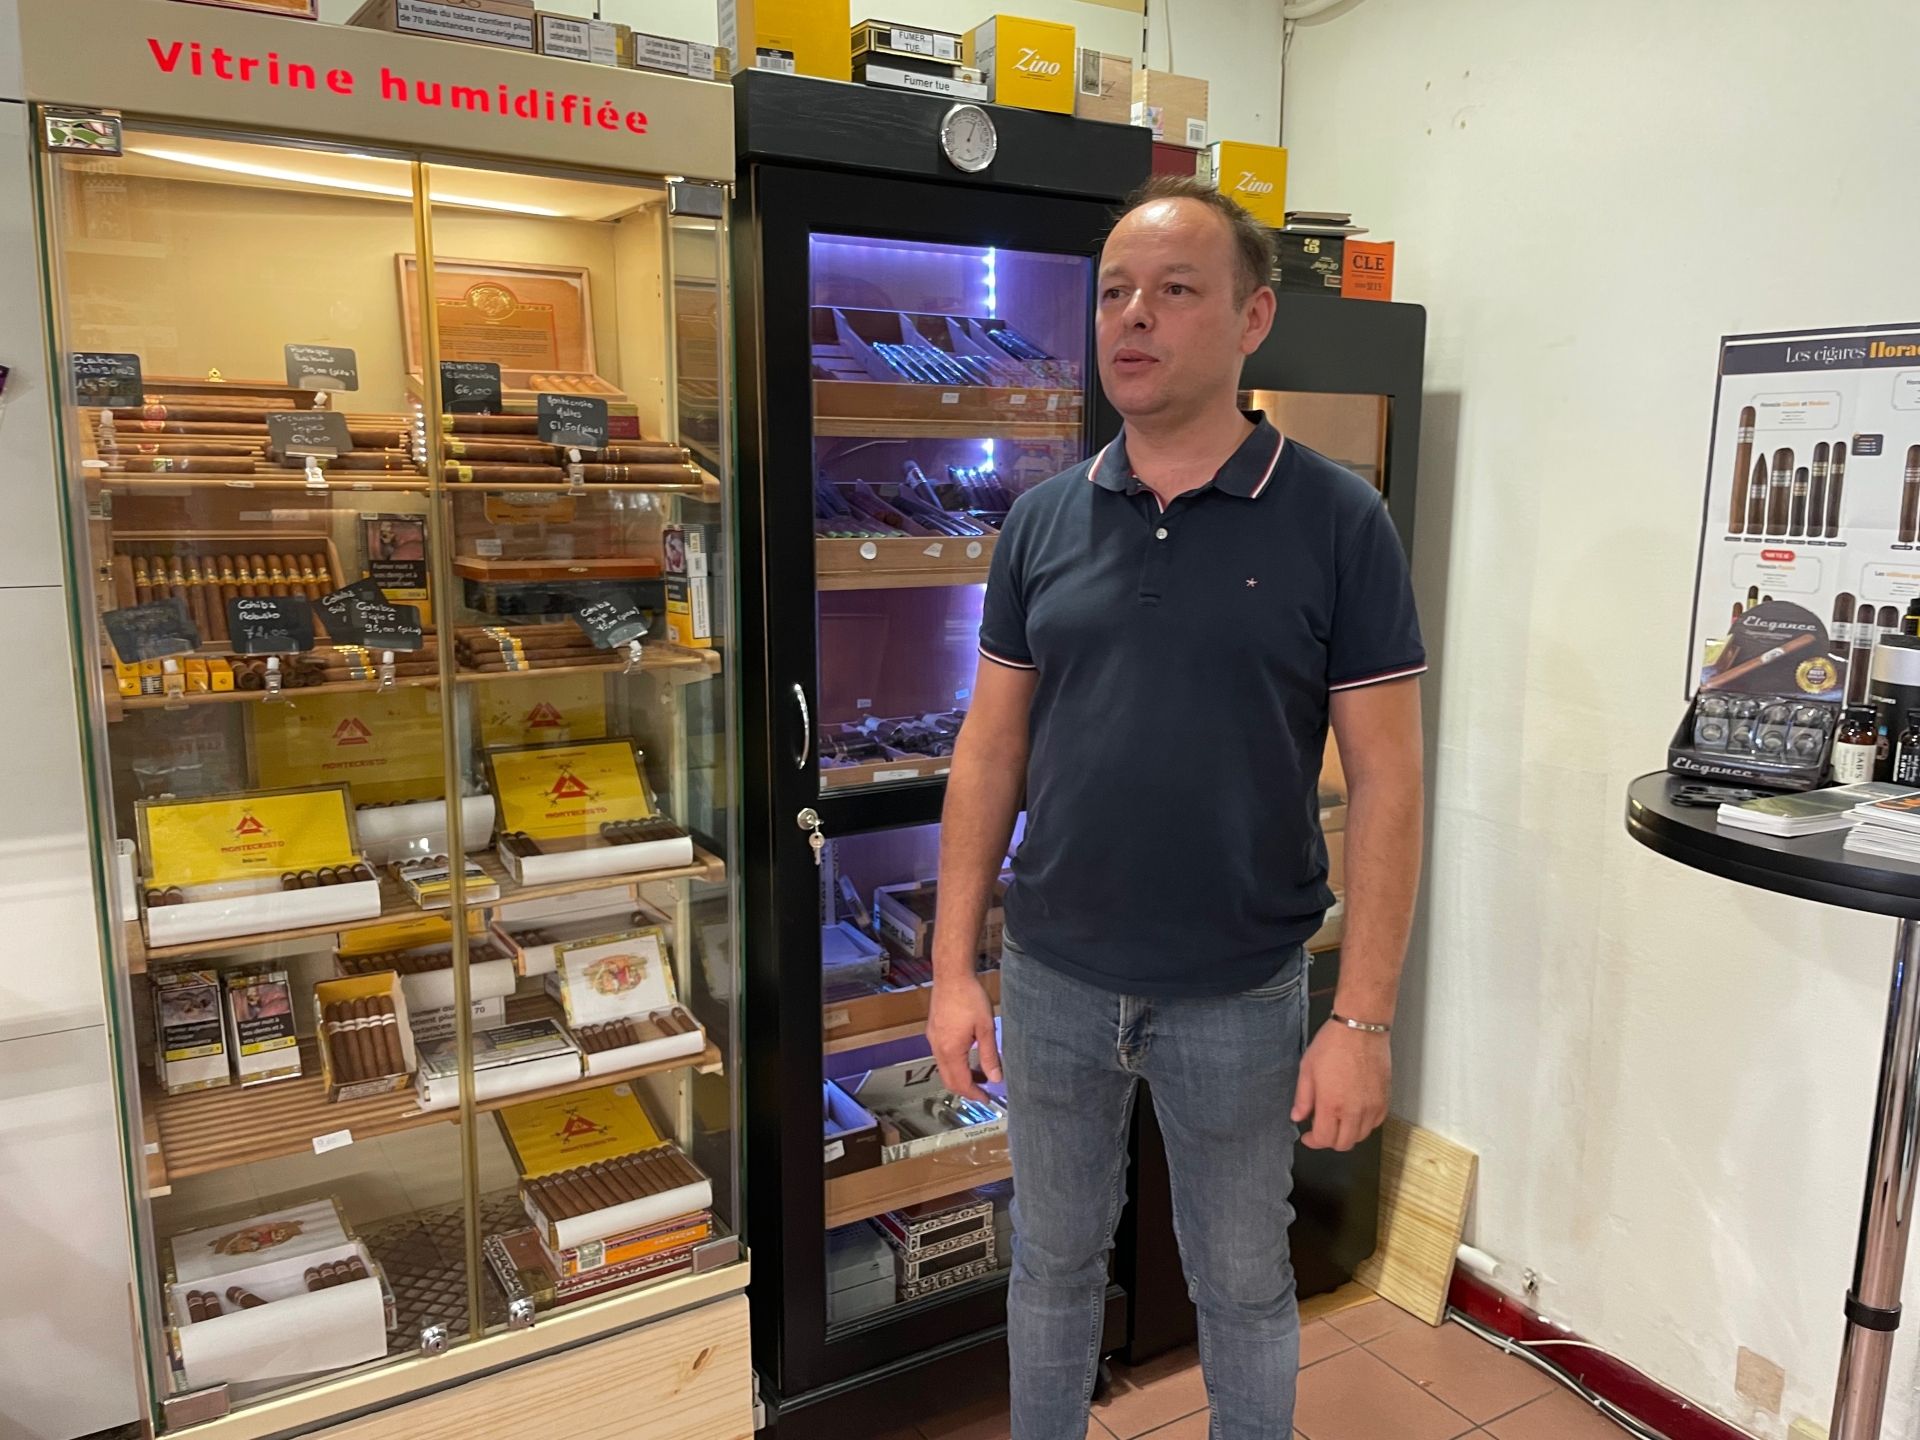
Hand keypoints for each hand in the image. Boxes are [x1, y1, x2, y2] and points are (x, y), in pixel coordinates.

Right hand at [928, 973, 1001, 1102]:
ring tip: (981, 1074)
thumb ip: (990, 1056)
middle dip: (966, 1089)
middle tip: (984, 1091)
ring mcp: (933, 1040)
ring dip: (961, 1076)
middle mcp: (938, 1048)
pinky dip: (955, 1064)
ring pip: (944, 1069)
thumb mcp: (986, 1028)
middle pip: (949, 1080)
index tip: (987, 1099)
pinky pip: (942, 1056)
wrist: (951, 975)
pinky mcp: (934, 1031)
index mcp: (951, 1051)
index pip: (961, 1083)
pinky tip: (969, 1056)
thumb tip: (996, 1078)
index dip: (974, 1094)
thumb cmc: (969, 998)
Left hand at [1291, 1023, 1389, 1150]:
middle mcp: (1354, 1111)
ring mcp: (1372, 1107)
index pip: (1324, 1139)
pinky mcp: (1385, 1100)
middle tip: (1321, 1129)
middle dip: (1329, 1141)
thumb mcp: (1307, 1068)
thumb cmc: (1332, 1044)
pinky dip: (1365, 1124)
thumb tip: (1297, 1117)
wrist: (1361, 1028)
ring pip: (1361, 1136)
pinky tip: (1355, 1113)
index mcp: (1331, 1104)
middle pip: (1344, 1143)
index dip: (1313, 1141)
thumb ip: (1302, 1097)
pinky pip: (1376, 1123)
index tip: (1307, 1135)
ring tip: (1337, 1120)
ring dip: (1347, 1134)